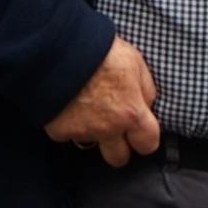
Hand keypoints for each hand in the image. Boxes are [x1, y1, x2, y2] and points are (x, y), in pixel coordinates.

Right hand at [46, 37, 160, 166]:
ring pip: (91, 143)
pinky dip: (67, 123)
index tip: (139, 132)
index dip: (144, 139)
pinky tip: (67, 105)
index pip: (148, 144)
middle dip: (117, 147)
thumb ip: (145, 90)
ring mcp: (83, 132)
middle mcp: (109, 128)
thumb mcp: (135, 62)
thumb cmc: (99, 51)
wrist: (60, 49)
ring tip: (85, 105)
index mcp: (131, 113)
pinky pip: (67, 135)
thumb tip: (147, 105)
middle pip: (118, 158)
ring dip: (91, 130)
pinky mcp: (59, 131)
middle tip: (112, 128)